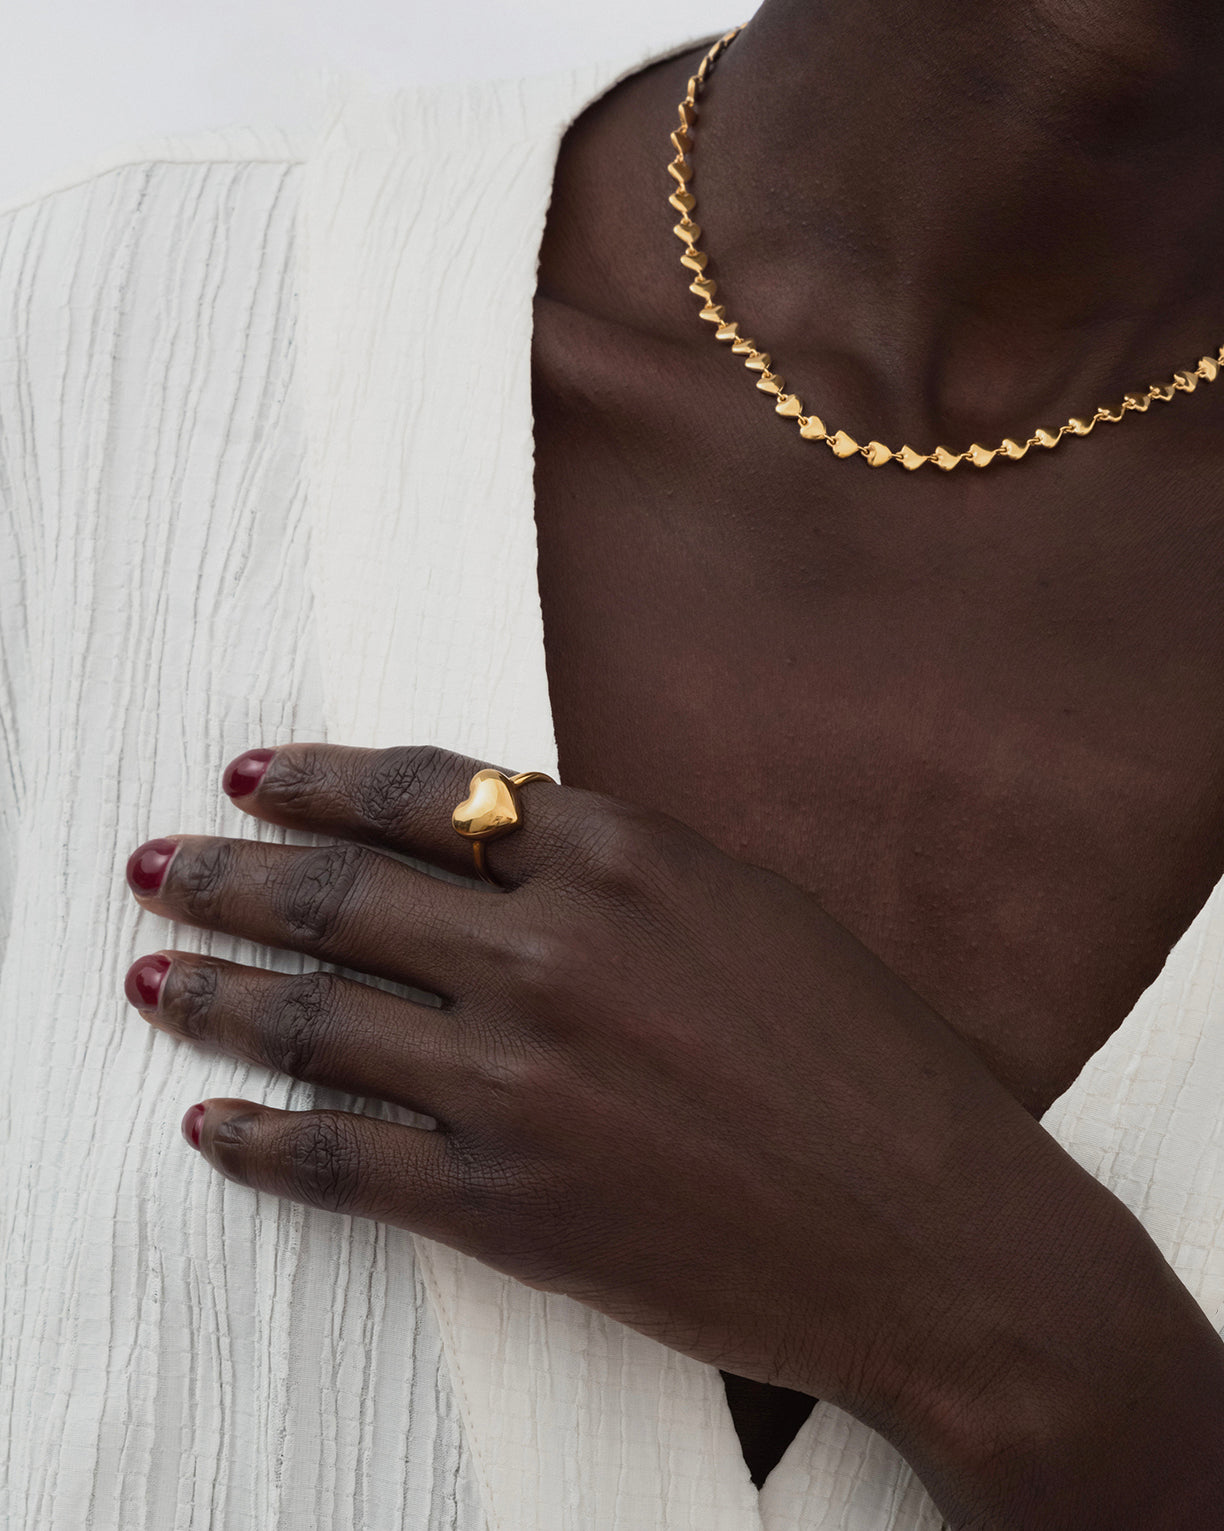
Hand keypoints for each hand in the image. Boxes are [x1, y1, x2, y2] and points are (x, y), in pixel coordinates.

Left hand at [124, 743, 1223, 1526]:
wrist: (934, 1236)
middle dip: (233, 874)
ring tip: (151, 972)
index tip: (253, 773)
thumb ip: (622, 871)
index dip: (324, 778)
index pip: (428, 794)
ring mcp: (520, 1082)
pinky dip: (262, 1141)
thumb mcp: (753, 912)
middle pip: (346, 894)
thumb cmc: (868, 1063)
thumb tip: (507, 846)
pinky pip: (343, 1163)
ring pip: (317, 1017)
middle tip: (157, 863)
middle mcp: (555, 954)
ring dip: (214, 991)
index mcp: (625, 860)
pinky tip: (210, 1124)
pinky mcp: (510, 1206)